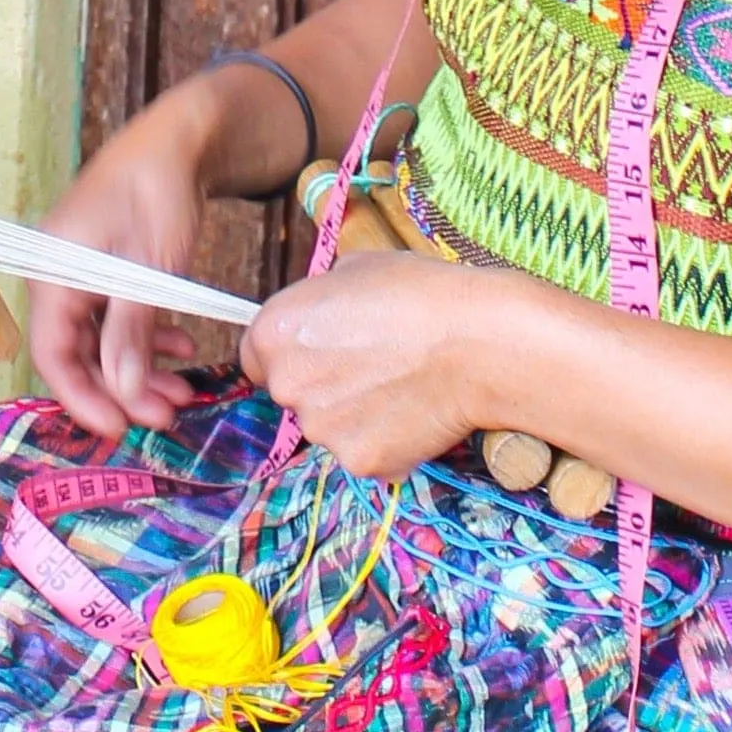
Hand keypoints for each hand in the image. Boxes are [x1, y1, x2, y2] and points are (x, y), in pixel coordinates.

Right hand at [28, 95, 216, 439]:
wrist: (181, 135)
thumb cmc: (161, 188)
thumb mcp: (152, 265)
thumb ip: (132, 330)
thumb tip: (125, 394)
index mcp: (55, 272)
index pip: (52, 354)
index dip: (83, 398)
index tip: (120, 430)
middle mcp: (59, 276)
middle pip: (77, 353)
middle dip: (121, 390)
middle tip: (168, 416)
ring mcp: (82, 273)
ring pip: (101, 341)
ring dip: (139, 370)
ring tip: (183, 391)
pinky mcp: (106, 269)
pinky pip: (116, 318)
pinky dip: (146, 339)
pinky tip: (181, 348)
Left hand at [240, 252, 522, 480]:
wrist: (477, 342)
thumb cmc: (421, 294)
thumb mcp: (356, 269)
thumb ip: (321, 299)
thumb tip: (323, 313)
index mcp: (275, 332)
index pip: (254, 357)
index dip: (290, 353)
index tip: (320, 351)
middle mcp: (286, 386)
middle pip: (291, 395)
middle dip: (323, 385)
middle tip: (374, 367)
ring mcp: (321, 430)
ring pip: (329, 427)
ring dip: (355, 415)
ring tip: (403, 387)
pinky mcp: (359, 462)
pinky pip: (365, 453)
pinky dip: (387, 441)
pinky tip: (417, 414)